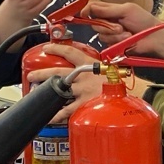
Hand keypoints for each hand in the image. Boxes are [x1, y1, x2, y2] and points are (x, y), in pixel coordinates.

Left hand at [30, 44, 155, 121]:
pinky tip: (48, 117)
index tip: (46, 47)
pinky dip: (56, 115)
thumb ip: (100, 69)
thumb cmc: (123, 84)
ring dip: (45, 92)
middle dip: (42, 73)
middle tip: (32, 75)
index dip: (57, 48)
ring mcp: (82, 92)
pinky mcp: (84, 106)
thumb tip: (98, 67)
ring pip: (58, 91)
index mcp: (90, 65)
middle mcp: (84, 77)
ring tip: (35, 94)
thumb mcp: (112, 70)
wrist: (131, 98)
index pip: (70, 52)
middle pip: (58, 72)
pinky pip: (66, 111)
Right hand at [86, 1, 163, 57]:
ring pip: (101, 35)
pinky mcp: (114, 46)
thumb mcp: (126, 10)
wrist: (154, 38)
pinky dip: (117, 42)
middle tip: (120, 26)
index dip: (87, 11)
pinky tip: (127, 40)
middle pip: (95, 23)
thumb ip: (107, 9)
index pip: (93, 9)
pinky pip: (107, 44)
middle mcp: (109, 22)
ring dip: (114, 35)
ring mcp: (111, 34)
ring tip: (128, 34)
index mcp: (111, 11)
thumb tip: (88, 7)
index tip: (85, 14)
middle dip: (107, 26)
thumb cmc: (144, 21)